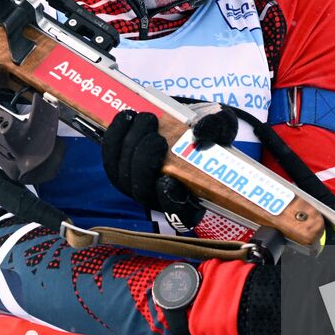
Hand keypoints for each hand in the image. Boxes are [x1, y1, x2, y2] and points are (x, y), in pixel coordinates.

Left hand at [101, 110, 205, 231]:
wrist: (188, 122)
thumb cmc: (208, 130)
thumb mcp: (223, 126)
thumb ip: (217, 128)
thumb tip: (199, 132)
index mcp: (193, 200)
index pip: (181, 215)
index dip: (170, 202)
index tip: (168, 180)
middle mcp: (162, 199)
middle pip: (143, 193)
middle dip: (144, 162)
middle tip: (156, 137)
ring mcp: (139, 186)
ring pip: (123, 177)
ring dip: (130, 146)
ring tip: (144, 120)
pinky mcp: (122, 169)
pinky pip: (110, 159)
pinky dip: (115, 137)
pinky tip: (126, 118)